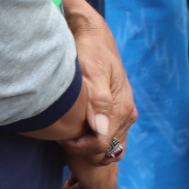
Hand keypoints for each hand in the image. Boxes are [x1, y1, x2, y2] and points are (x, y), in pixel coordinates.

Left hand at [66, 6, 135, 164]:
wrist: (94, 35)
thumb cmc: (91, 51)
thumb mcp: (93, 72)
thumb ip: (98, 101)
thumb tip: (100, 130)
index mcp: (122, 108)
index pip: (101, 147)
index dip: (79, 148)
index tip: (62, 137)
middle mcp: (127, 114)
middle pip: (106, 152)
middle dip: (84, 151)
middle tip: (63, 136)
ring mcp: (124, 115)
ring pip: (108, 149)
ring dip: (89, 150)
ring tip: (70, 135)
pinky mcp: (117, 112)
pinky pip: (108, 139)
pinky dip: (93, 143)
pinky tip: (78, 130)